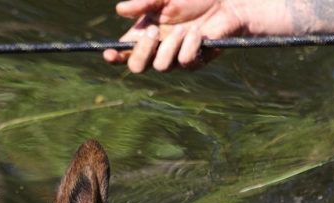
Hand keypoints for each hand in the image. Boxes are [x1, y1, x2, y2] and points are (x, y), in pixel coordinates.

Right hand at [102, 0, 247, 72]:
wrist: (225, 3)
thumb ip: (144, 3)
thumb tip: (120, 9)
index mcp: (145, 36)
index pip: (124, 52)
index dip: (114, 57)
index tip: (109, 53)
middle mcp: (157, 50)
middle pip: (137, 66)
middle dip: (142, 50)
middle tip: (154, 31)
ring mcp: (175, 59)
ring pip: (161, 66)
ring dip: (171, 45)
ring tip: (183, 27)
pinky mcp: (194, 62)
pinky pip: (185, 62)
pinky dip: (190, 46)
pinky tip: (197, 33)